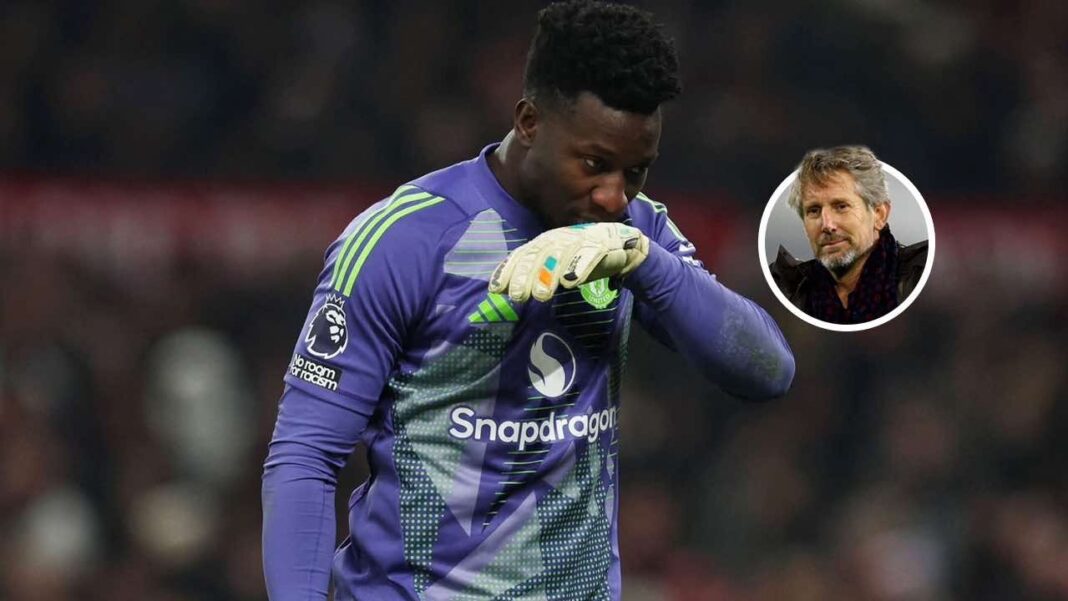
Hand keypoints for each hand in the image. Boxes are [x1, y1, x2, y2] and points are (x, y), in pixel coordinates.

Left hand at [489, 223, 648, 301]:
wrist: (623, 246)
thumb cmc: (584, 259)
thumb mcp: (557, 267)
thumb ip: (536, 276)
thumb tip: (508, 292)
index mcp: (547, 242)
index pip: (523, 255)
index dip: (509, 270)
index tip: (496, 289)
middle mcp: (560, 238)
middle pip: (538, 255)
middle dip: (526, 275)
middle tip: (517, 296)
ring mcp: (581, 240)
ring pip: (561, 256)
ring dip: (549, 275)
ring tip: (541, 296)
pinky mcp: (602, 245)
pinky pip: (589, 256)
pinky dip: (579, 267)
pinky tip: (571, 282)